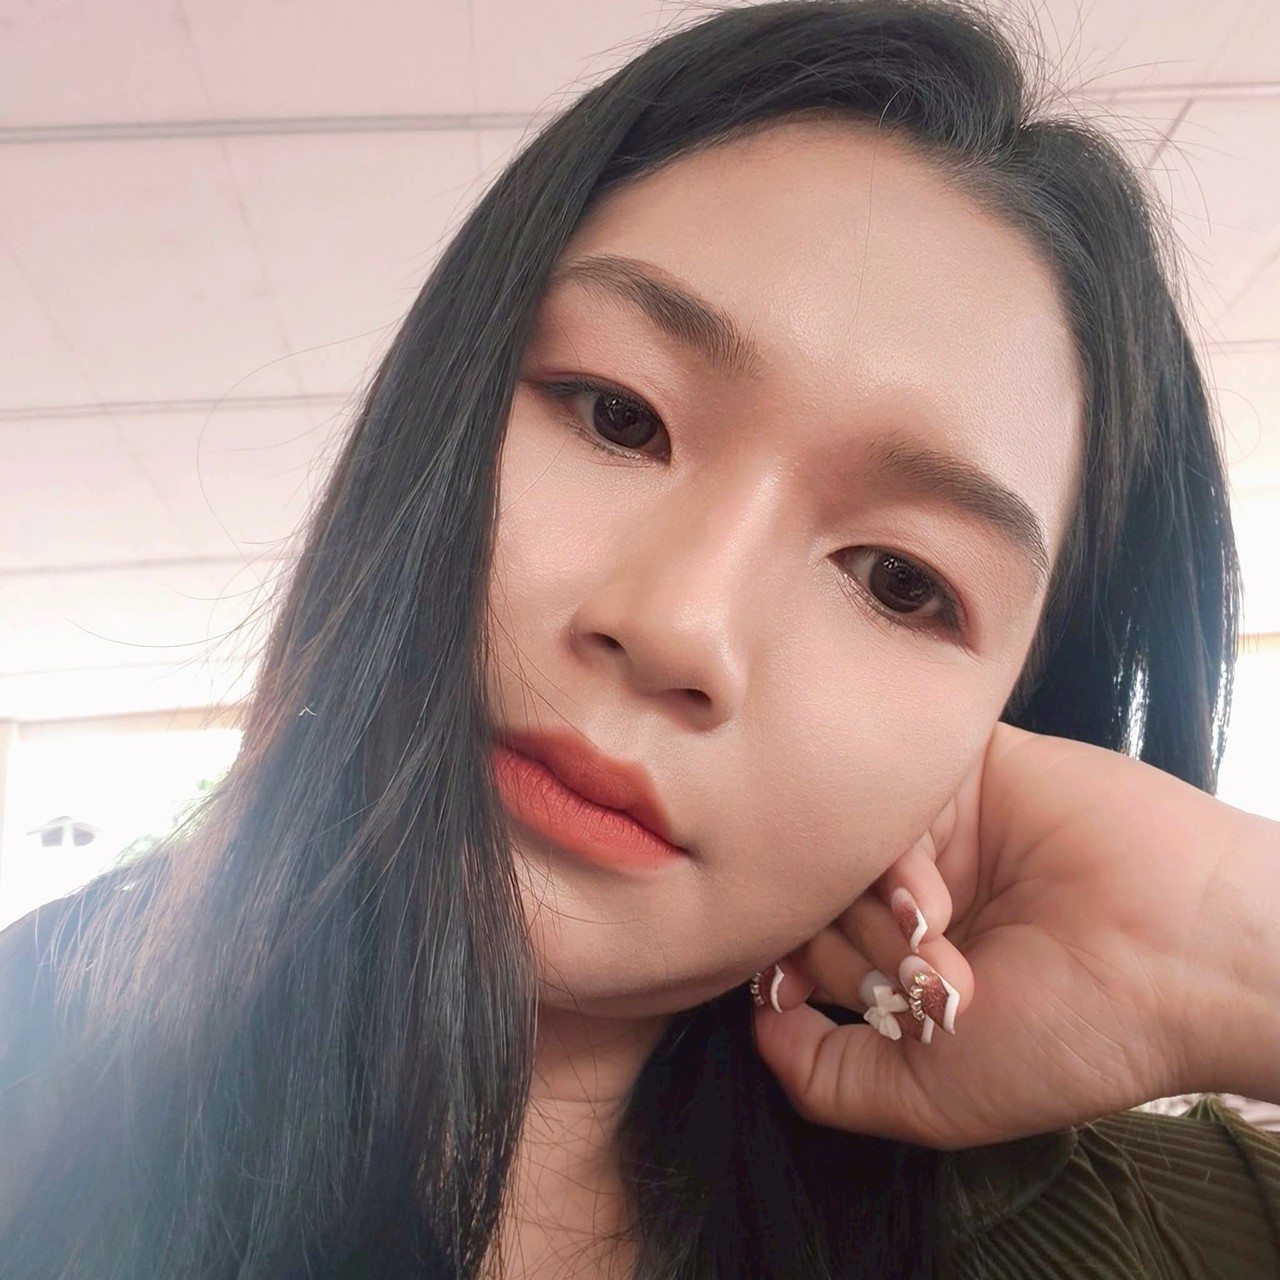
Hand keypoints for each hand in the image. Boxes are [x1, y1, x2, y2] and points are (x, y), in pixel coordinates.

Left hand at [750, 722, 1279, 1148]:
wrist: (1179, 959)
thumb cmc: (1067, 1035)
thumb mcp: (927, 1095)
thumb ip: (824, 1079)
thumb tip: (756, 1022)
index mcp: (902, 956)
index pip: (796, 940)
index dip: (795, 970)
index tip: (815, 997)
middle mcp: (910, 888)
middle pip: (809, 890)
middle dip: (847, 949)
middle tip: (913, 981)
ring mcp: (935, 826)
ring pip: (838, 845)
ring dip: (873, 912)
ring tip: (935, 947)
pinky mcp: (962, 770)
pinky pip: (882, 794)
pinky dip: (895, 859)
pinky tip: (937, 900)